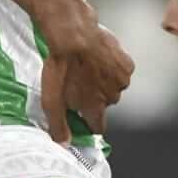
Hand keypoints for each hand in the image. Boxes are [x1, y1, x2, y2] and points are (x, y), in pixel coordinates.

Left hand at [36, 4, 133, 140]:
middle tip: (79, 83)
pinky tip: (98, 58)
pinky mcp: (126, 63)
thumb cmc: (61, 65)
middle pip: (105, 104)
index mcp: (95, 107)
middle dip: (94, 97)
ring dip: (104, 81)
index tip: (83, 118)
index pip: (98, 126)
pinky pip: (120, 70)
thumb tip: (63, 144)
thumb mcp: (51, 100)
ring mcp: (121, 79)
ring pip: (113, 86)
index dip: (89, 123)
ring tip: (88, 68)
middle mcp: (112, 96)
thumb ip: (58, 125)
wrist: (73, 33)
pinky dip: (112, 67)